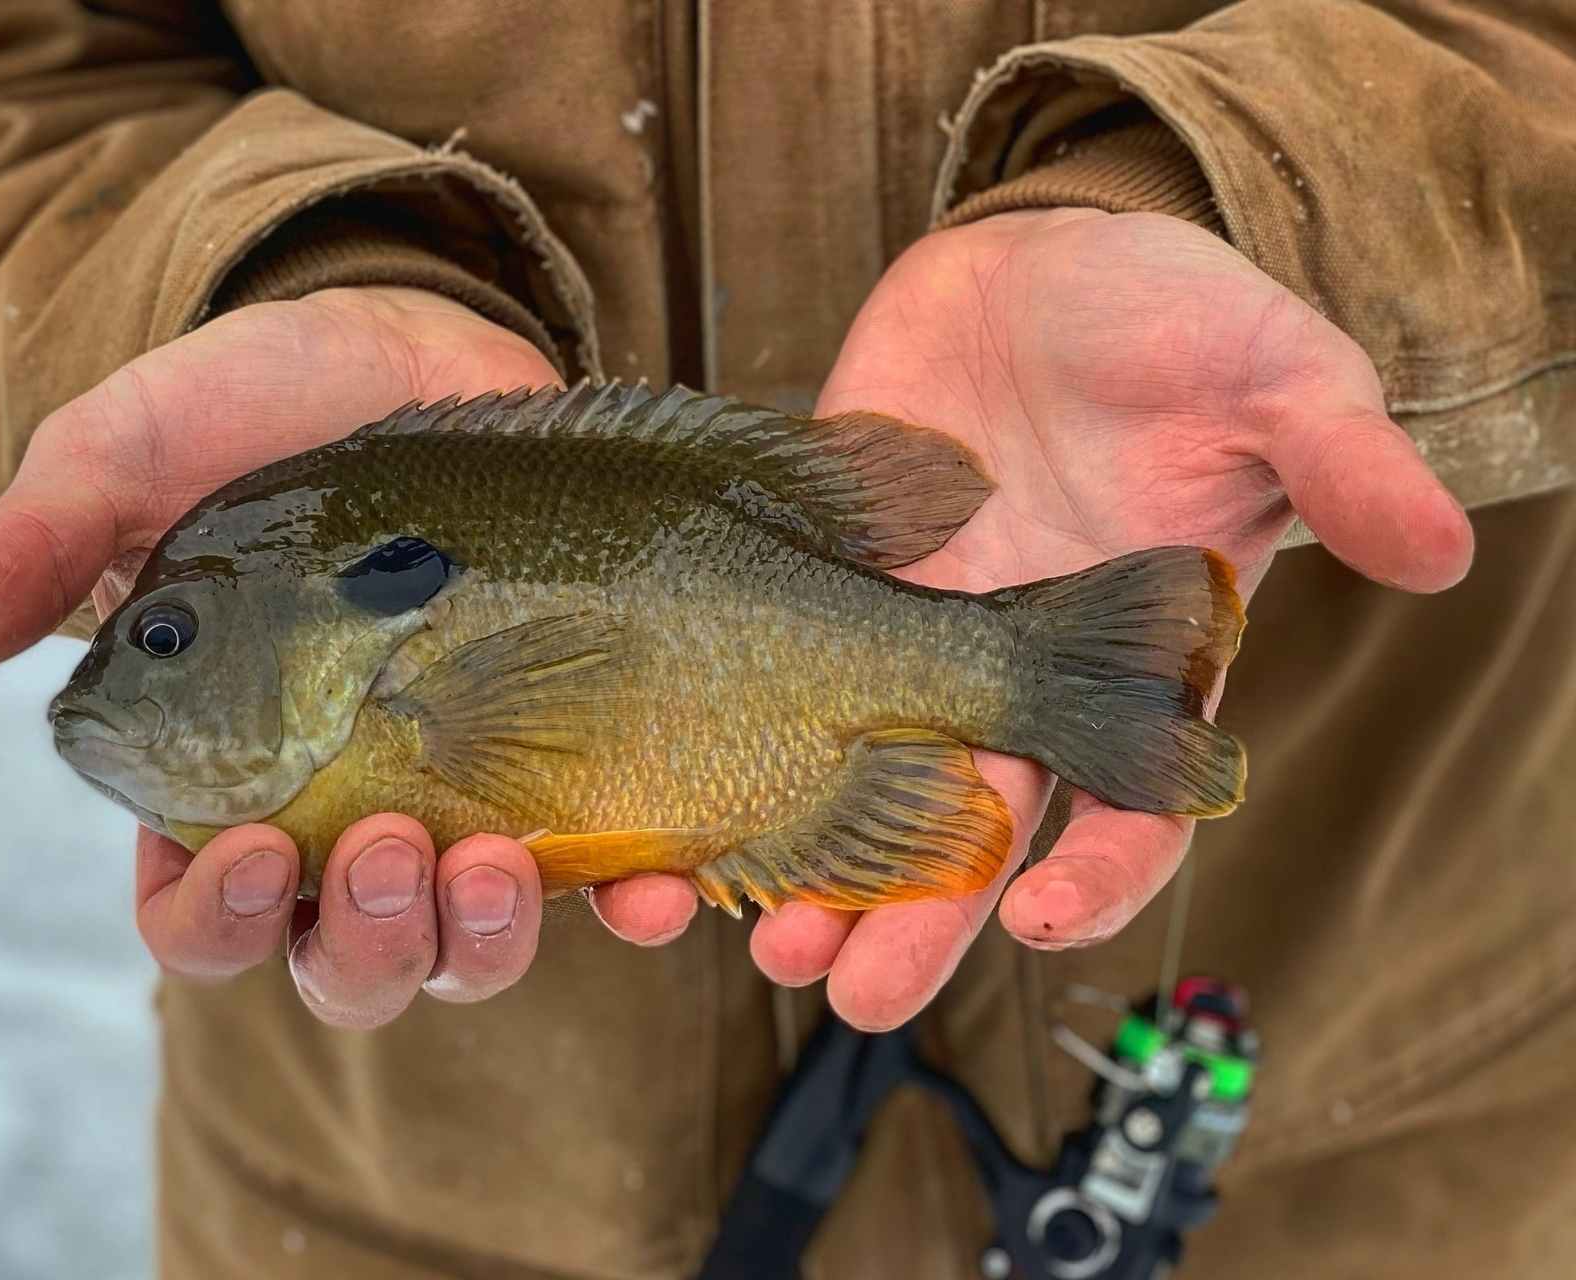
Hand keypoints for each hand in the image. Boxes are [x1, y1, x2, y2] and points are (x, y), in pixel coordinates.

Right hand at [0, 287, 565, 1021]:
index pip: (201, 923)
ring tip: (499, 862)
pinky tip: (657, 885)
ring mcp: (463, 790)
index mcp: (220, 778)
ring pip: (466, 948)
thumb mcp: (129, 456)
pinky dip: (633, 903)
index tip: (260, 852)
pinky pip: (604, 874)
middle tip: (394, 849)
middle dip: (370, 946)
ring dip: (481, 943)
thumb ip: (35, 548)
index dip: (220, 927)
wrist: (410, 342)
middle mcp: (341, 812)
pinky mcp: (572, 754)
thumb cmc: (253, 407)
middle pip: (346, 966)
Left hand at [600, 209, 1473, 1028]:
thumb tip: (1442, 546)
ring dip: (811, 868)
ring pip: (857, 786)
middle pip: (971, 834)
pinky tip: (679, 807)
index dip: (1099, 871)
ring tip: (762, 937)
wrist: (1031, 259)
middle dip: (918, 920)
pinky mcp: (813, 586)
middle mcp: (1016, 677)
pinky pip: (765, 686)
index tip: (1048, 919)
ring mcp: (905, 638)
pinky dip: (727, 749)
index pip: (1130, 804)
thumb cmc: (1167, 318)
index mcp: (1139, 662)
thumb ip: (1338, 455)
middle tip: (858, 995)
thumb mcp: (1267, 372)